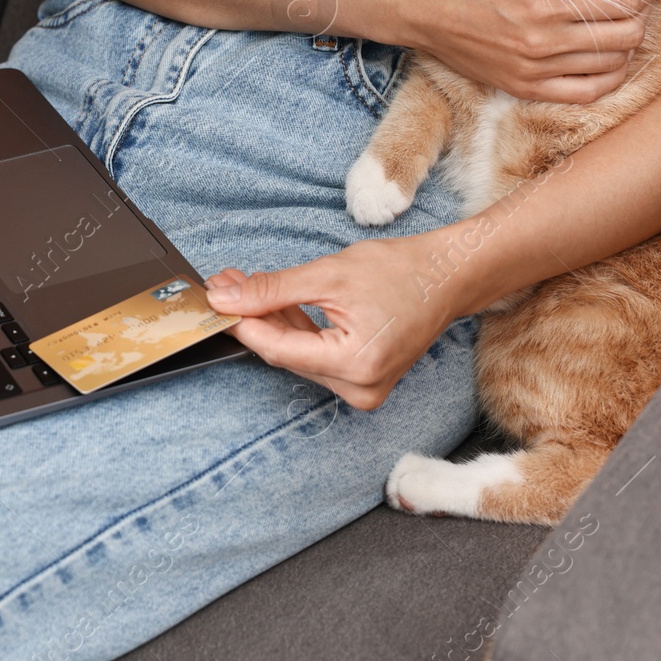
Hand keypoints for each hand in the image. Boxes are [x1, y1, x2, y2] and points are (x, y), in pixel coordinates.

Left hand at [204, 233, 465, 410]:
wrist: (448, 277)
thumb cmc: (402, 271)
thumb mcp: (329, 274)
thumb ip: (273, 290)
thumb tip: (225, 298)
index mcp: (355, 364)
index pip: (278, 349)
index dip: (241, 324)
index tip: (212, 301)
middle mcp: (360, 388)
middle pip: (285, 354)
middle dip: (252, 318)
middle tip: (223, 285)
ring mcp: (363, 389)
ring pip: (296, 355)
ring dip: (269, 322)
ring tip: (241, 287)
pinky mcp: (362, 380)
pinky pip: (315, 356)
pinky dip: (294, 330)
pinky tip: (272, 304)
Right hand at [379, 0, 660, 103]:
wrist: (415, 6)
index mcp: (540, 3)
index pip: (621, 0)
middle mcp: (540, 41)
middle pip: (626, 33)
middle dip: (640, 12)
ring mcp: (532, 69)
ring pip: (612, 63)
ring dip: (626, 43)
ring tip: (622, 24)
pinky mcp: (522, 87)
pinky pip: (586, 92)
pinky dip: (608, 76)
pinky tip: (608, 58)